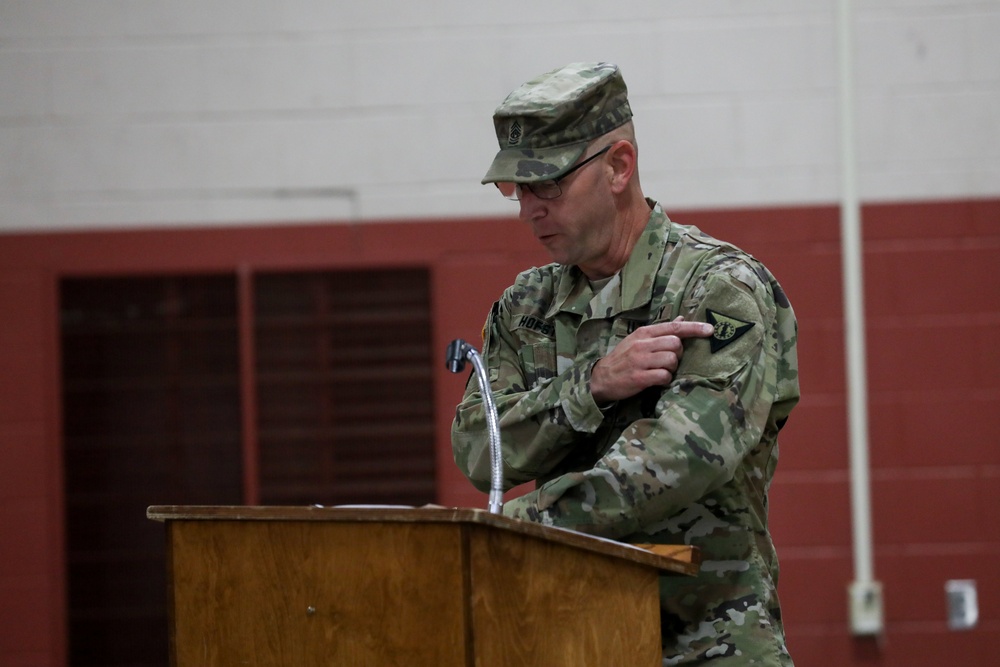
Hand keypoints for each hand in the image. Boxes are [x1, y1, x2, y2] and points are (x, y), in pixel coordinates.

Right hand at [590, 317, 713, 403]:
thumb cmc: (624, 358)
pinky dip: (665, 379)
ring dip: (672, 368)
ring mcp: (640, 361)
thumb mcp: (639, 340)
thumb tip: (681, 319)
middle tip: (670, 360)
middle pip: (676, 344)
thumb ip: (660, 331)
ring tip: (662, 371)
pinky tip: (658, 380)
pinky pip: (664, 376)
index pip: (673, 327)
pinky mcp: (639, 377)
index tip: (710, 330)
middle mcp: (642, 345)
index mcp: (644, 333)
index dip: (694, 328)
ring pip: (672, 360)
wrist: (602, 377)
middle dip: (678, 354)